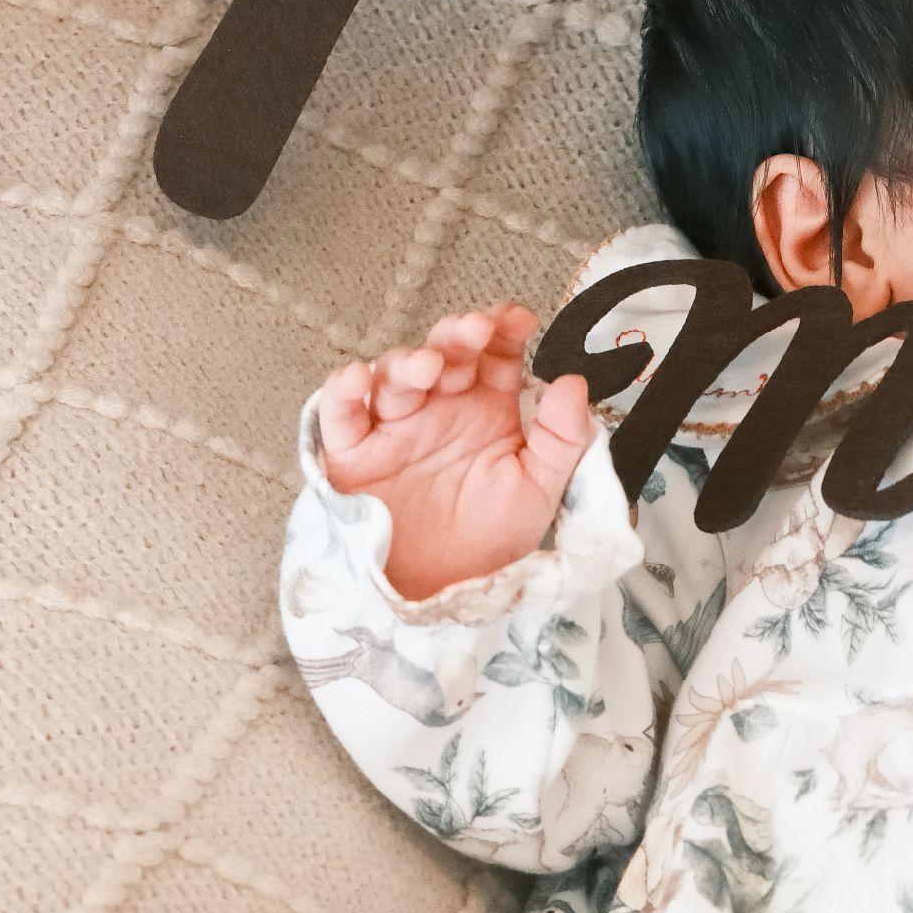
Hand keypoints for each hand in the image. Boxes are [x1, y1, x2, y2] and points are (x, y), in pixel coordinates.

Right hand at [316, 302, 597, 601]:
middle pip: (445, 354)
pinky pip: (340, 414)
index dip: (504, 330)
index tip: (519, 321)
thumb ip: (561, 439)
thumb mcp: (539, 491)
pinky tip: (358, 379)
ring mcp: (394, 426)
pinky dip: (343, 392)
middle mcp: (439, 407)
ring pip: (395, 376)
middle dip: (458, 336)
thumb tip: (573, 384)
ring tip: (430, 368)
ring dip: (410, 362)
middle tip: (474, 331)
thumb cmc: (490, 539)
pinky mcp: (352, 452)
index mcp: (486, 408)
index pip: (496, 355)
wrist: (441, 592)